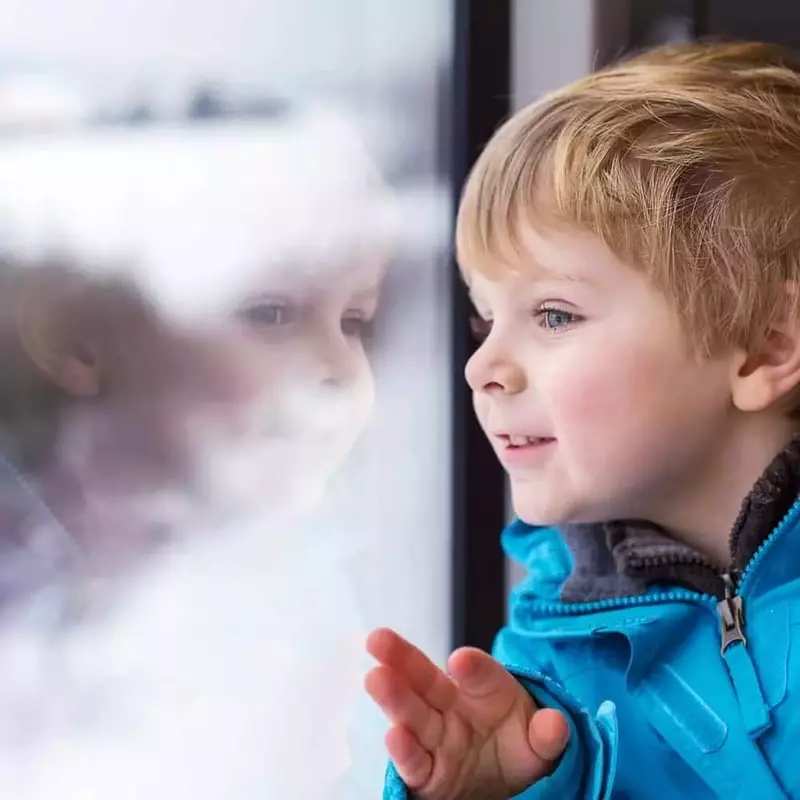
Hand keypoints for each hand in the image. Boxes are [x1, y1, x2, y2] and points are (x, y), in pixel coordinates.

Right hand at [365, 628, 568, 799]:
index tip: (462, 662)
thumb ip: (547, 733)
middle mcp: (451, 705)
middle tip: (379, 638)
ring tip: (375, 678)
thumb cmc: (517, 743)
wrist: (503, 780)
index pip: (478, 672)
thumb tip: (556, 723)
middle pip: (425, 679)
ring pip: (411, 714)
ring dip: (393, 697)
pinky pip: (414, 761)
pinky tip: (392, 736)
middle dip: (402, 658)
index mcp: (483, 687)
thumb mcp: (540, 740)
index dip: (471, 666)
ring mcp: (436, 737)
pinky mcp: (426, 772)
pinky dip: (403, 751)